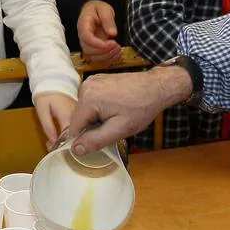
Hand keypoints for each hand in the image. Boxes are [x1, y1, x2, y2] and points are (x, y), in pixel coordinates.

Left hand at [33, 92, 76, 148]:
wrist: (54, 81)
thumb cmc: (47, 94)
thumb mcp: (42, 109)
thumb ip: (48, 126)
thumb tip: (53, 141)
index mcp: (69, 116)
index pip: (70, 137)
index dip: (61, 146)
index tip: (52, 149)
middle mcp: (77, 117)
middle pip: (75, 137)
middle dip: (63, 146)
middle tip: (50, 148)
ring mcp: (80, 116)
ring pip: (77, 134)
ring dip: (65, 141)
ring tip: (52, 143)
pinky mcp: (79, 116)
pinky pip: (77, 128)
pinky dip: (68, 135)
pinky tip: (58, 137)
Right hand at [66, 65, 192, 155]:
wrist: (155, 87)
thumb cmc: (141, 107)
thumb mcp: (119, 130)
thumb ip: (95, 140)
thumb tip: (75, 149)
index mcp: (88, 99)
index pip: (74, 127)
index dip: (87, 137)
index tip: (103, 136)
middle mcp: (86, 87)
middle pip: (79, 118)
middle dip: (93, 126)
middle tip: (114, 125)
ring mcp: (91, 81)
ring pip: (85, 110)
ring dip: (96, 117)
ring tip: (116, 114)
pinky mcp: (97, 80)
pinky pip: (91, 100)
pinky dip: (99, 107)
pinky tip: (115, 106)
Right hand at [77, 0, 121, 63]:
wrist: (95, 11)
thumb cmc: (98, 9)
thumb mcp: (104, 9)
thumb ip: (107, 20)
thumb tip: (112, 33)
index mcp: (83, 25)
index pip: (86, 38)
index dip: (98, 44)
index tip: (112, 42)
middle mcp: (84, 37)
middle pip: (88, 50)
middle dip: (104, 51)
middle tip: (117, 45)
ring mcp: (88, 44)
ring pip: (93, 57)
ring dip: (107, 57)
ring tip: (119, 50)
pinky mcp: (94, 50)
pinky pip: (99, 59)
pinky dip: (109, 59)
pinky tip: (117, 54)